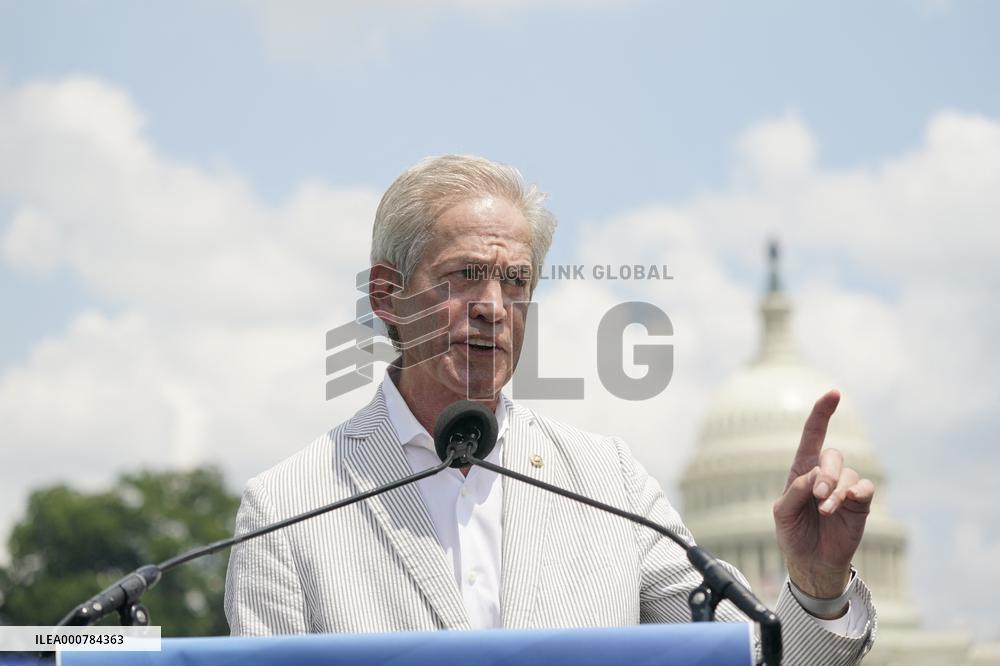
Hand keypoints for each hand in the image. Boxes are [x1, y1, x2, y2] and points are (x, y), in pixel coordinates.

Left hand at [772, 390, 874, 612]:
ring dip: (835, 491)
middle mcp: (826, 474)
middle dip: (825, 473)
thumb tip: (815, 476)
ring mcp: (845, 488)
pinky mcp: (860, 503)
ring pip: (847, 474)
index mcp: (803, 470)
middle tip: (818, 495)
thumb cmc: (793, 533)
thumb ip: (795, 491)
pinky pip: (864, 488)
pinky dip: (854, 493)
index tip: (834, 394)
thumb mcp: (783, 512)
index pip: (813, 435)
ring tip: (825, 510)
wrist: (811, 561)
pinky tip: (844, 505)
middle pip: (832, 455)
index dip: (822, 413)